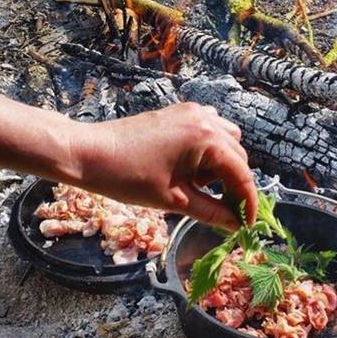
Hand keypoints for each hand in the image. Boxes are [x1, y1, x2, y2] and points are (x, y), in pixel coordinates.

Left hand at [68, 102, 257, 228]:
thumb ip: (211, 212)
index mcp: (207, 139)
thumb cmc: (128, 178)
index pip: (242, 174)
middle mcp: (205, 120)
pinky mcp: (179, 113)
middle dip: (235, 185)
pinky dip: (209, 150)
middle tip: (225, 212)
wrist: (89, 153)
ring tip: (200, 186)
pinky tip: (191, 167)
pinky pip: (209, 129)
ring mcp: (192, 112)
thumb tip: (236, 225)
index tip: (246, 224)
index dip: (247, 202)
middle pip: (237, 156)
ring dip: (223, 166)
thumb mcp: (174, 200)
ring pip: (226, 141)